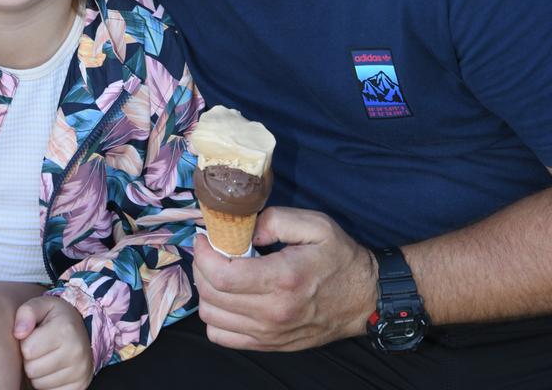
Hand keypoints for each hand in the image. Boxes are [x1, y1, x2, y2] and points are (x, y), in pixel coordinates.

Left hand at [14, 295, 93, 389]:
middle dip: (31, 359)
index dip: (26, 343)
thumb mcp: (42, 305)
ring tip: (48, 357)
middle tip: (42, 348)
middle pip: (32, 369)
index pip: (27, 349)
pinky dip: (48, 383)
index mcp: (65, 329)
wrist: (83, 331)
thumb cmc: (57, 318)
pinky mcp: (79, 386)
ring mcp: (79, 371)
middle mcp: (75, 351)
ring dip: (39, 373)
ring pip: (39, 383)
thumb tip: (18, 333)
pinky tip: (55, 369)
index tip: (36, 336)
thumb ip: (26, 312)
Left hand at [193, 206, 375, 351]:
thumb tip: (244, 231)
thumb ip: (276, 219)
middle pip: (212, 296)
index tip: (205, 237)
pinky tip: (228, 296)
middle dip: (201, 267)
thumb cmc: (339, 258)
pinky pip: (222, 337)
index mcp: (283, 279)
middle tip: (211, 249)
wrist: (363, 299)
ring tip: (219, 271)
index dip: (204, 255)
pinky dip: (216, 317)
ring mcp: (270, 334)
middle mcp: (273, 312)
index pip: (223, 276)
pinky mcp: (269, 345)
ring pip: (212, 318)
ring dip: (206, 291)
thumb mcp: (316, 224)